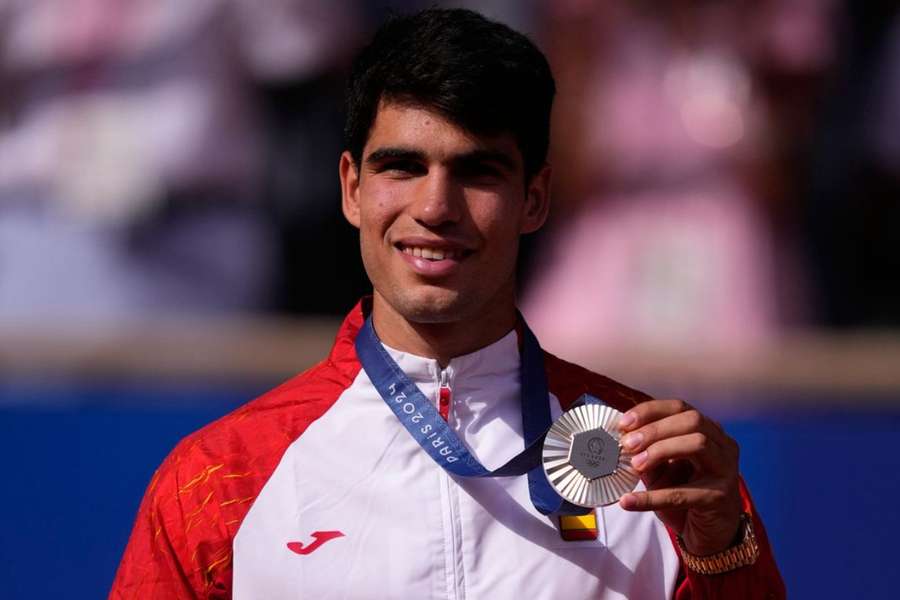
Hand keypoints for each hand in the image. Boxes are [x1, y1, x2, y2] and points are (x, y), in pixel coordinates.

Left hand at [616, 399, 742, 555]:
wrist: (711, 533)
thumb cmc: (685, 493)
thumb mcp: (662, 469)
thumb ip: (646, 452)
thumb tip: (620, 439)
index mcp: (708, 431)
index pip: (680, 407)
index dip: (650, 411)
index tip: (624, 423)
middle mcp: (722, 445)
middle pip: (691, 421)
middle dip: (655, 429)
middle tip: (628, 444)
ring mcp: (725, 469)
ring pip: (697, 443)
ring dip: (660, 450)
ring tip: (635, 465)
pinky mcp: (719, 497)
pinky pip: (683, 494)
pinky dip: (652, 497)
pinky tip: (629, 501)